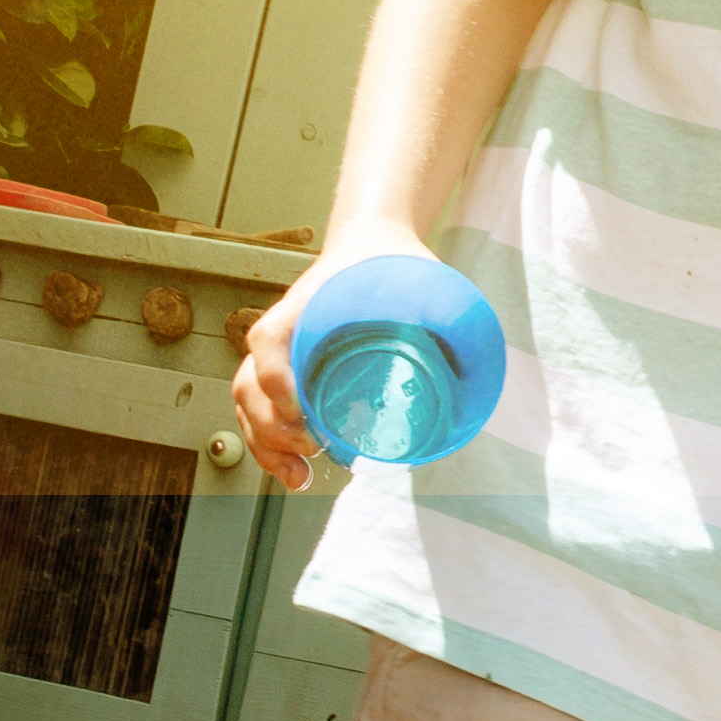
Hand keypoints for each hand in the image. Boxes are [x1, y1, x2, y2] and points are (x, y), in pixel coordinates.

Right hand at [230, 226, 430, 496]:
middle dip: (271, 428)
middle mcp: (281, 332)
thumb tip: (472, 364)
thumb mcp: (417, 277)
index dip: (276, 380)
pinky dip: (272, 445)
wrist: (368, 242)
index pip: (269, 342)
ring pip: (249, 404)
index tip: (301, 410)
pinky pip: (263, 411)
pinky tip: (297, 472)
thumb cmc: (389, 262)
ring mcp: (280, 354)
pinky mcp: (287, 372)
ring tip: (299, 479)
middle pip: (249, 385)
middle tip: (310, 451)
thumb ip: (440, 313)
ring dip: (266, 446)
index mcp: (302, 305)